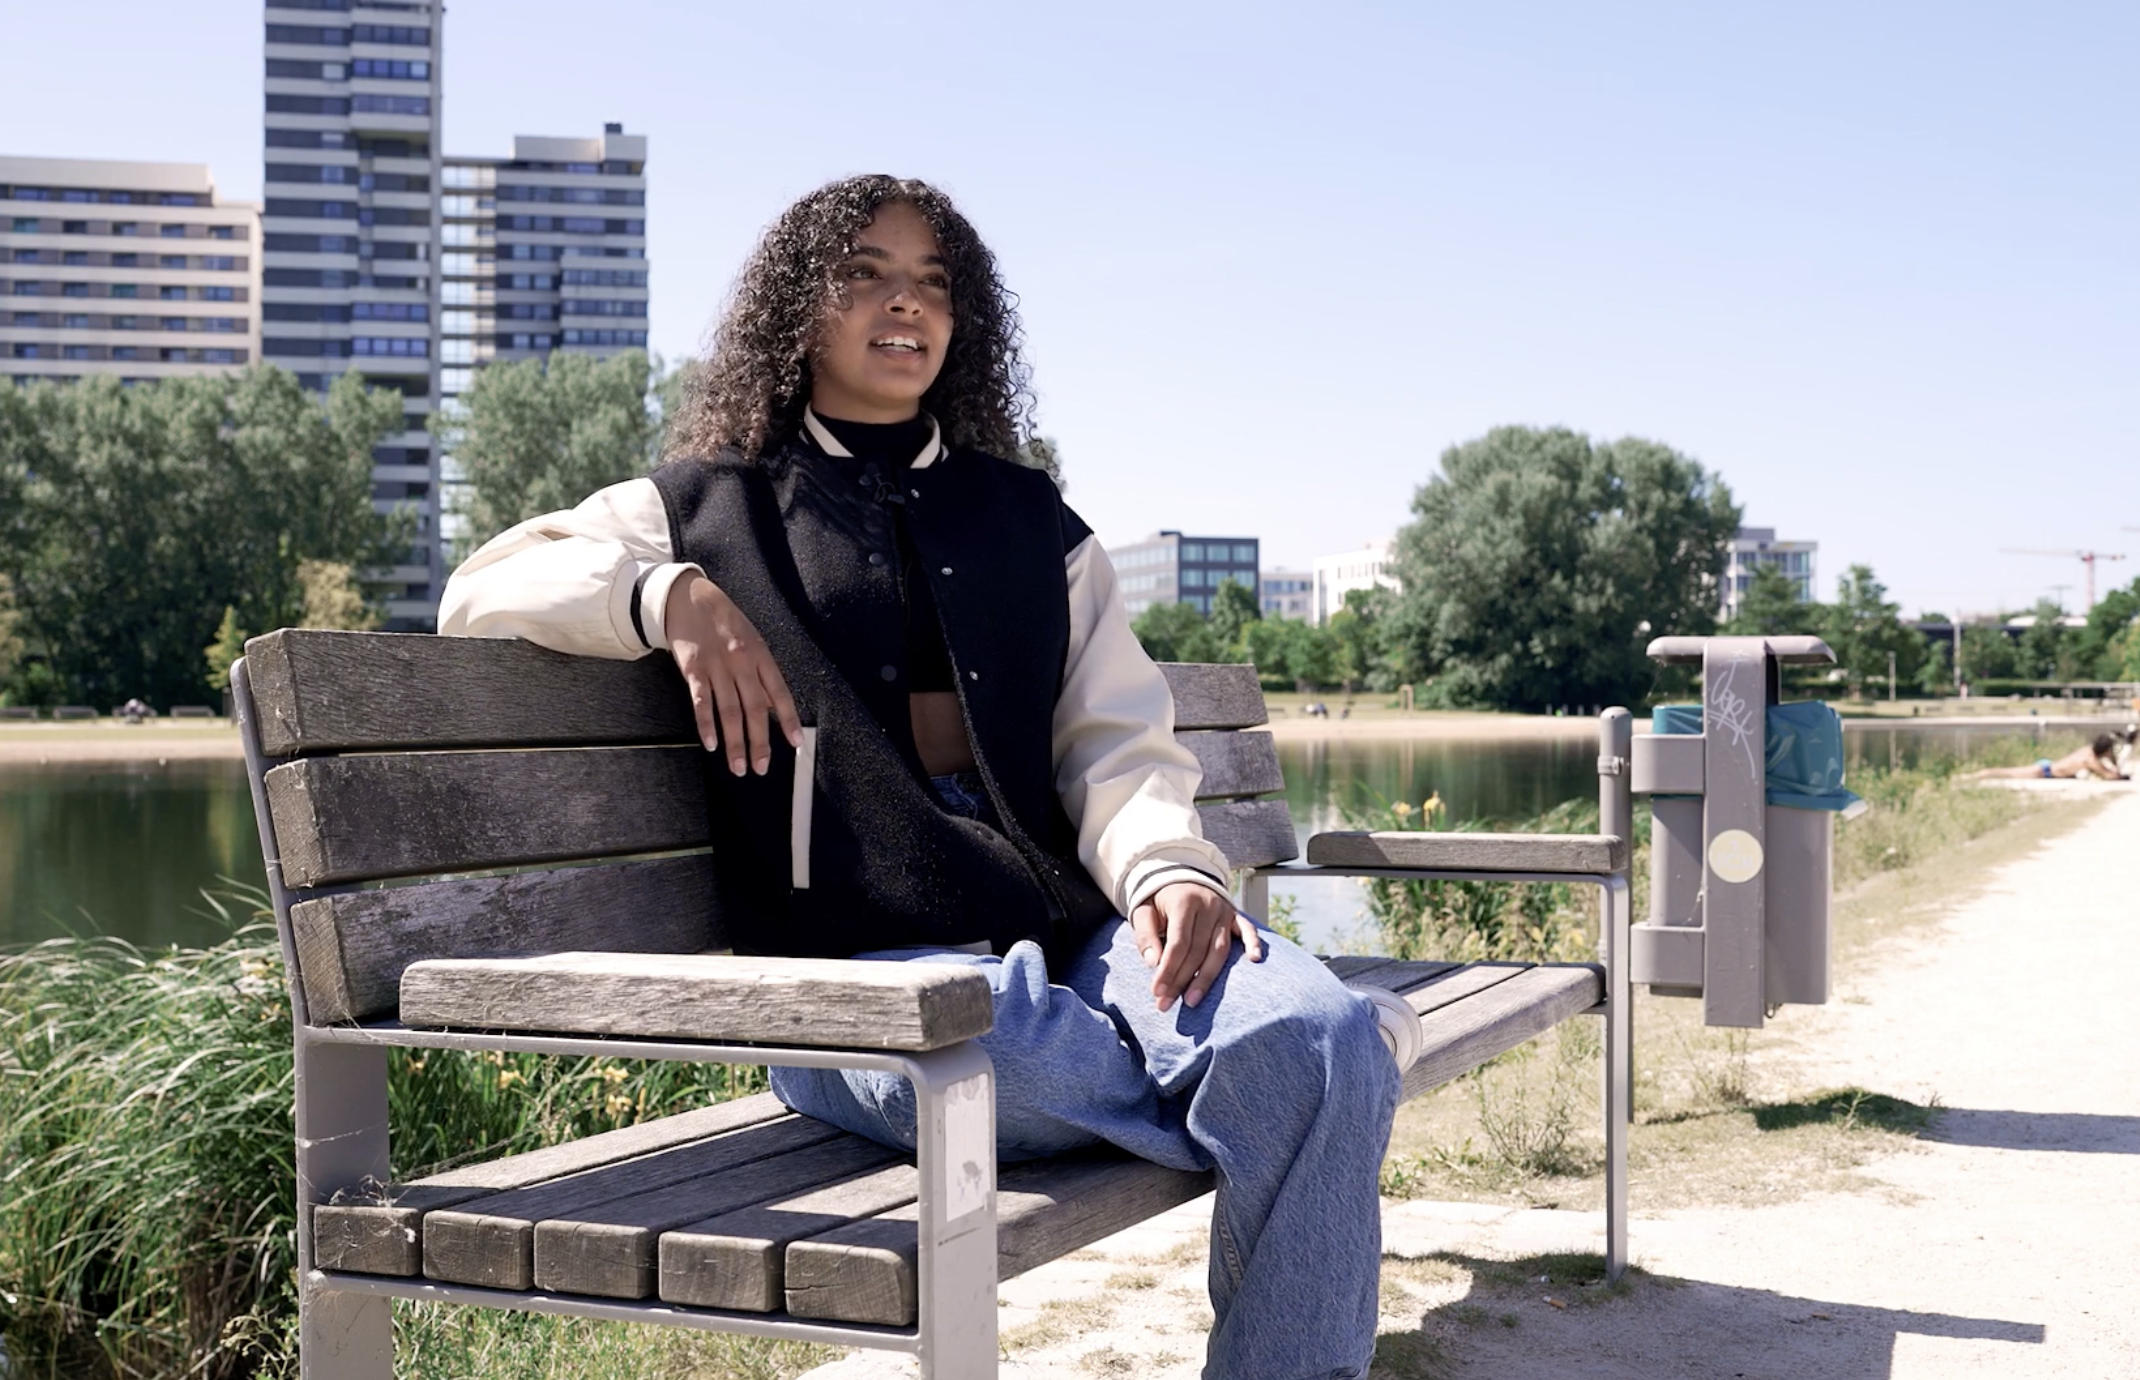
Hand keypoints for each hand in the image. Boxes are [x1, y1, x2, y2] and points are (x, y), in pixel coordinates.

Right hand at [664, 571, 802, 775]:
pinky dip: (707, 725)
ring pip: (730, 711)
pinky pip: (702, 701)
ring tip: (739, 766)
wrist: (688, 596)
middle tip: (762, 767)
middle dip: (760, 742)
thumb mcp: (751, 639)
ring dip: (735, 743)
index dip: (788, 719)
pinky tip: (712, 743)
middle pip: (755, 708)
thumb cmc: (722, 620)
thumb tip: (772, 708)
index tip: (795, 743)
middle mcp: (741, 661)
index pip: (779, 692)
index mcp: (760, 654)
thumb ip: (761, 673)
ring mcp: (717, 665)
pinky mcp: (693, 669)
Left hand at [1131, 881, 1264, 1012]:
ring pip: (1219, 950)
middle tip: (1166, 1005)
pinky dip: (1253, 943)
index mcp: (1184, 902)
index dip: (1168, 969)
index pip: (1178, 943)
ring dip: (1206, 978)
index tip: (1157, 992)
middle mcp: (1208, 905)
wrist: (1181, 877)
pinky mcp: (1236, 915)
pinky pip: (1248, 930)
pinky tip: (1254, 959)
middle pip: (1198, 951)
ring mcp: (1225, 910)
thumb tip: (1153, 963)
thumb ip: (1145, 935)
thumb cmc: (1159, 902)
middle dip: (1181, 980)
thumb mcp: (1143, 911)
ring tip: (1192, 1001)